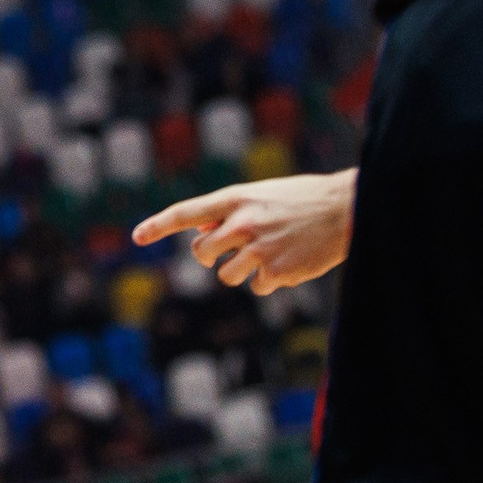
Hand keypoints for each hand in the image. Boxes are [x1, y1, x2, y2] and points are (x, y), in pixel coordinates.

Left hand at [133, 169, 354, 293]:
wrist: (346, 209)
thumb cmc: (301, 200)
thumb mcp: (260, 196)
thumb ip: (229, 213)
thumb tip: (201, 238)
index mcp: (236, 199)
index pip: (186, 212)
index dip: (158, 225)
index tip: (137, 237)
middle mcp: (242, 223)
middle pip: (202, 254)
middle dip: (211, 256)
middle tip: (233, 249)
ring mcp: (259, 250)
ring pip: (227, 276)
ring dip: (241, 271)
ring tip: (269, 252)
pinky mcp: (278, 273)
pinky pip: (257, 286)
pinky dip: (268, 280)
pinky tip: (288, 262)